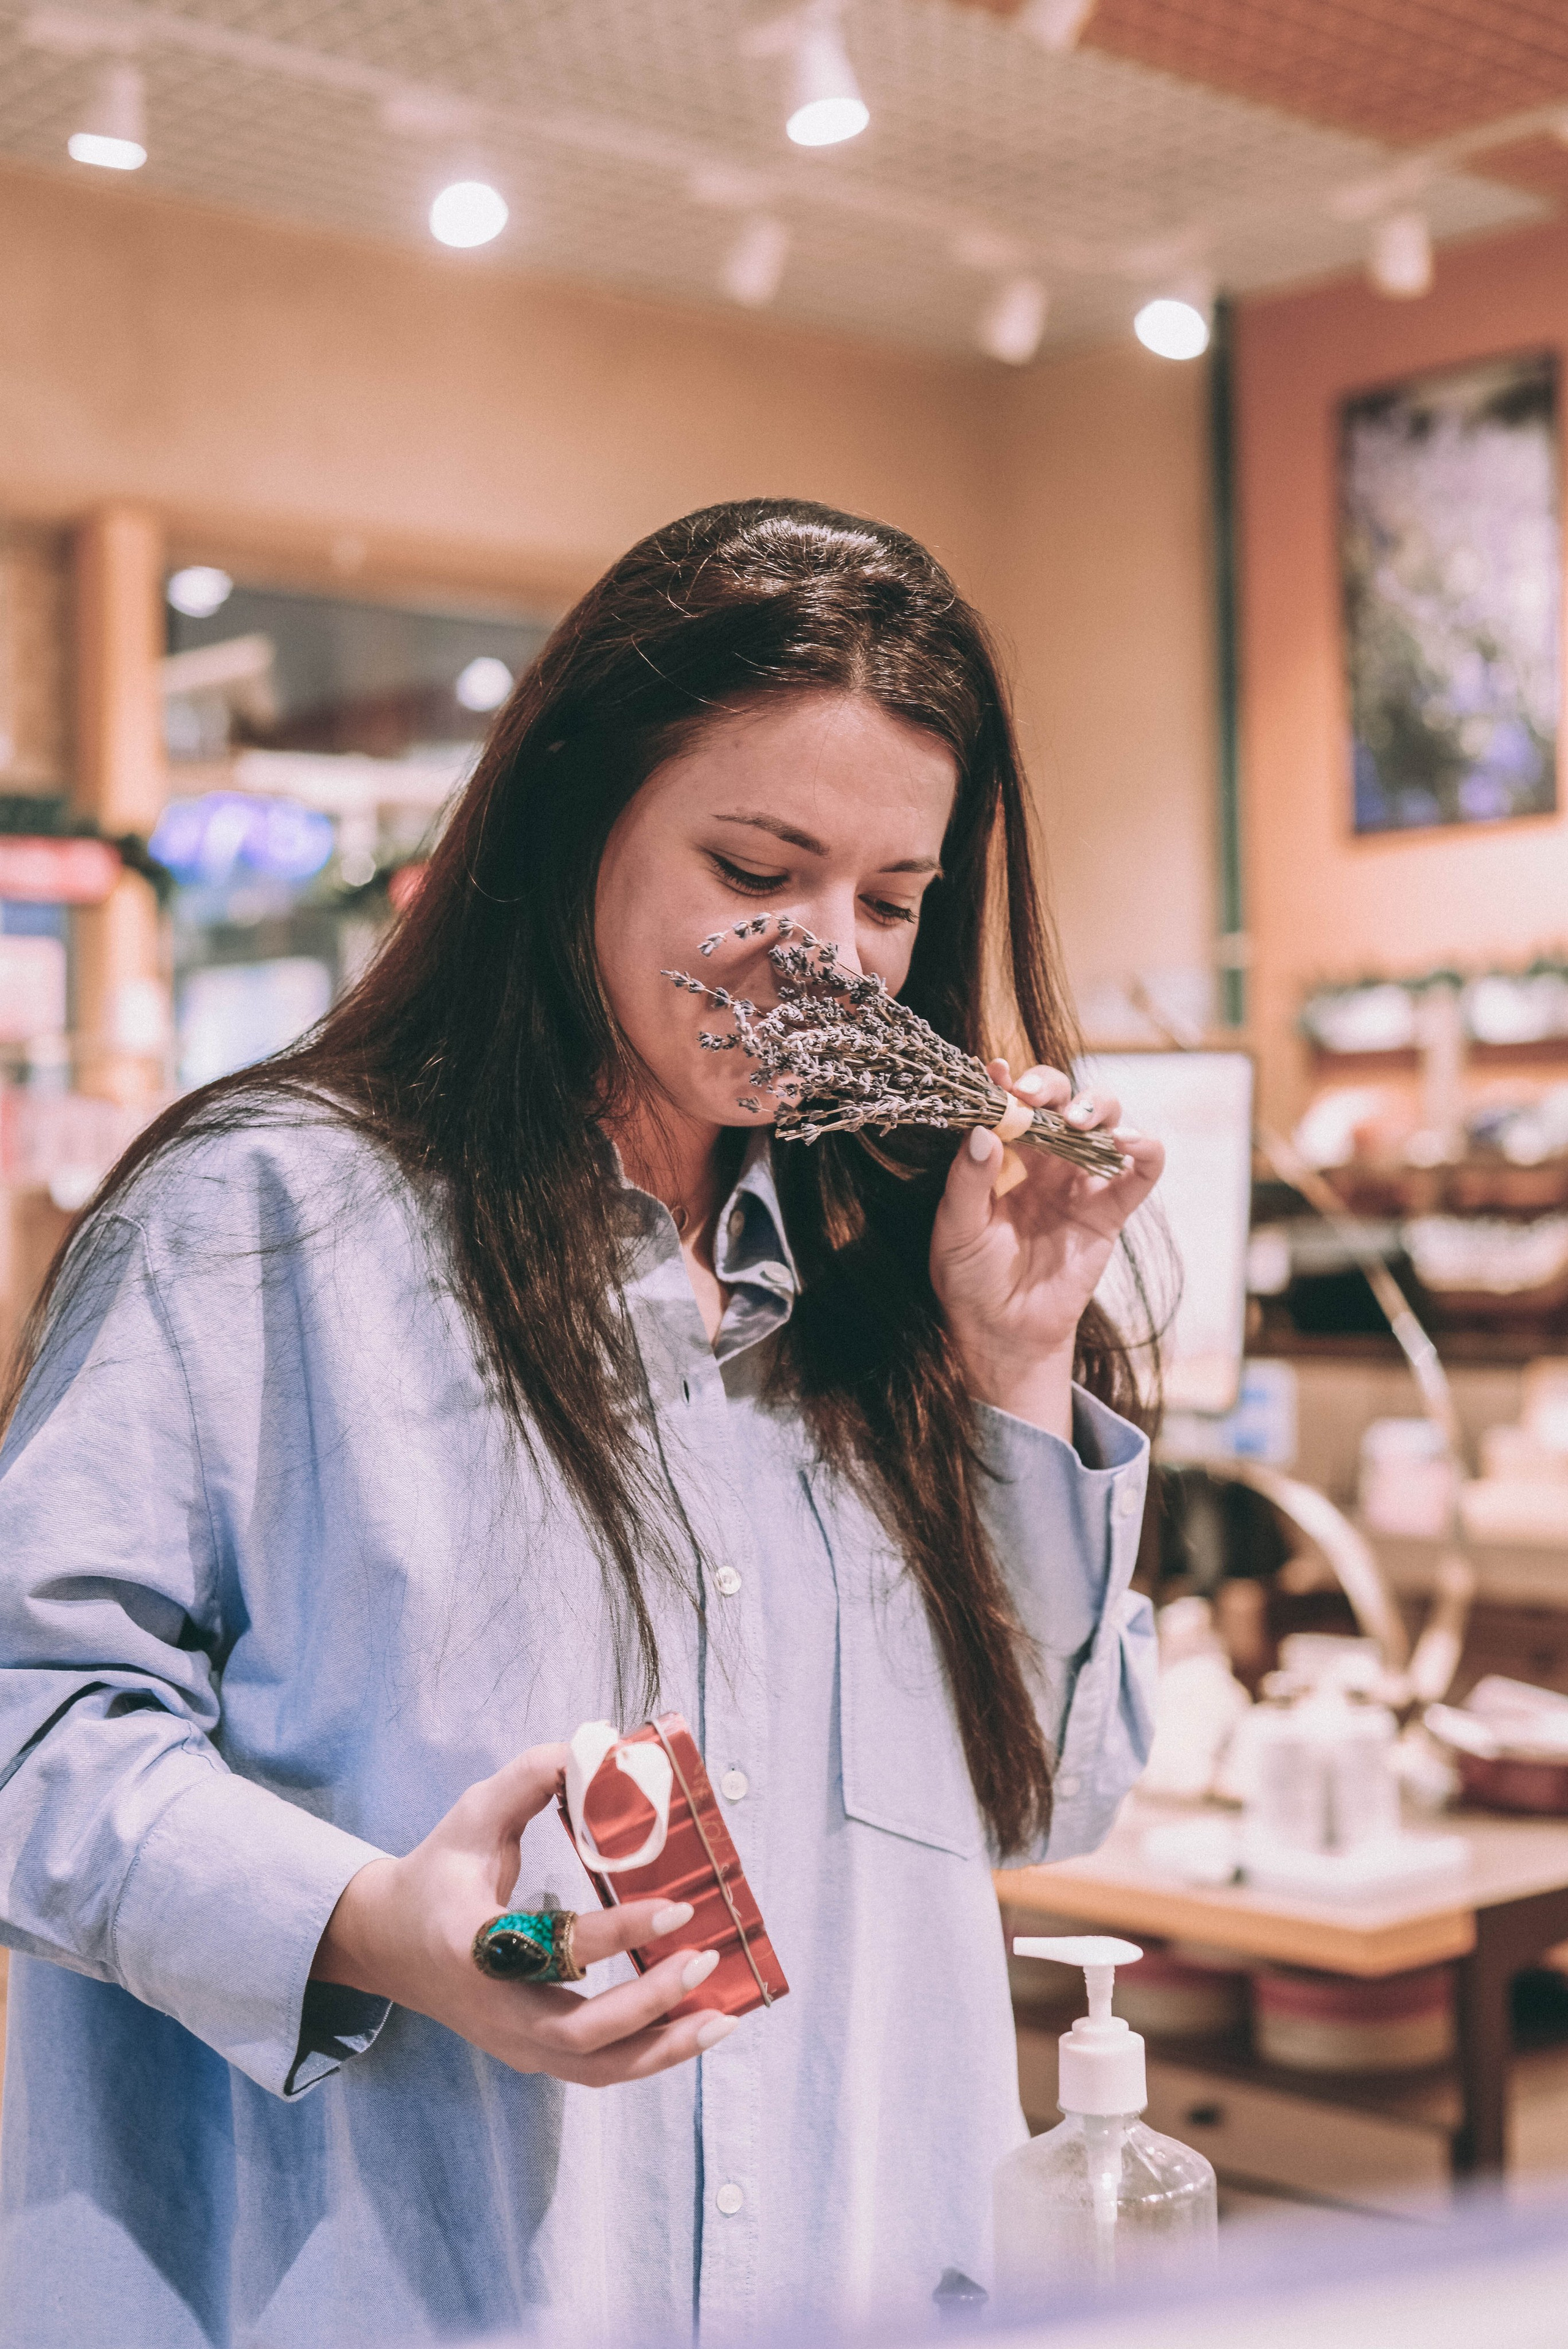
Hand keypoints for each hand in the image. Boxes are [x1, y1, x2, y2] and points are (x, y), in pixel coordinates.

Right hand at [311, 1742, 736, 2084]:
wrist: (385, 1944)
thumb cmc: (435, 1874)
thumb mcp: (471, 1816)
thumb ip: (529, 1778)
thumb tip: (596, 1749)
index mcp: (473, 1947)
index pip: (556, 1951)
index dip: (621, 1931)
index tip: (677, 1906)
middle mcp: (494, 2010)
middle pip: (582, 2038)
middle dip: (652, 2005)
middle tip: (704, 1961)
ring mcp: (512, 2044)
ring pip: (597, 2071)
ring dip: (663, 2049)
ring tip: (721, 2018)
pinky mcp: (530, 2054)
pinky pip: (598, 2069)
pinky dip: (649, 2055)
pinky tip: (693, 2026)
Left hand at [930, 1060, 1163, 1438]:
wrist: (1001, 1331)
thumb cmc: (969, 1277)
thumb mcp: (956, 1228)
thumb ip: (967, 1181)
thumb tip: (982, 1131)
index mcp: (1002, 1154)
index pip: (1009, 1102)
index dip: (1007, 1081)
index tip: (997, 1074)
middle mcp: (1044, 1157)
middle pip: (1060, 1097)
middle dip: (1051, 1086)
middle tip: (1034, 1098)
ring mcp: (1080, 1180)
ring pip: (1104, 1121)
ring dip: (1097, 1107)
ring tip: (1077, 1123)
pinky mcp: (1110, 1209)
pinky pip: (1140, 1172)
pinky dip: (1145, 1148)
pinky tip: (1127, 1144)